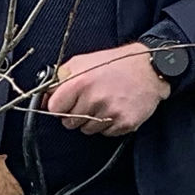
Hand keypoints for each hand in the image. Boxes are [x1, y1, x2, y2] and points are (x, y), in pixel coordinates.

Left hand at [46, 42, 170, 136]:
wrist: (150, 68)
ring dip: (92, 121)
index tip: (65, 102)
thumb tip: (44, 96)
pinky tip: (116, 109)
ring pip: (87, 130)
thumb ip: (61, 77)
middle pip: (69, 122)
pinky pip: (105, 133)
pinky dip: (108, 125)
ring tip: (104, 103)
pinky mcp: (124, 123)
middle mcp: (94, 99)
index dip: (59, 106)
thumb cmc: (115, 63)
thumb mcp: (84, 61)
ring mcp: (110, 113)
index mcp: (80, 82)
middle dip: (75, 114)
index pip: (54, 108)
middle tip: (89, 101)